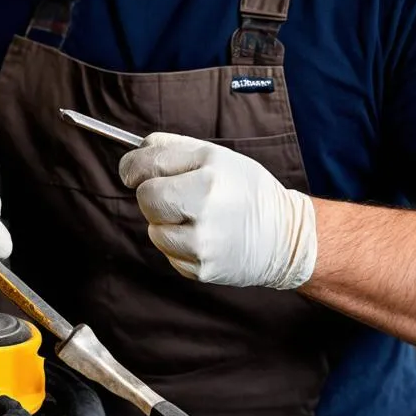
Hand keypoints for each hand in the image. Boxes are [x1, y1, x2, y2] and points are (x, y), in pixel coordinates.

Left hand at [119, 133, 315, 288]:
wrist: (283, 236)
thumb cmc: (245, 189)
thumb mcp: (215, 155)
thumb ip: (172, 147)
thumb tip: (134, 152)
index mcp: (209, 173)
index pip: (147, 166)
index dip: (132, 167)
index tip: (132, 171)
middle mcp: (205, 207)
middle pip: (146, 199)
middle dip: (152, 195)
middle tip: (173, 194)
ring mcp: (202, 242)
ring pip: (153, 230)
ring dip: (165, 222)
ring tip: (195, 217)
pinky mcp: (201, 268)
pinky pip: (168, 252)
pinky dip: (177, 244)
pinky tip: (202, 236)